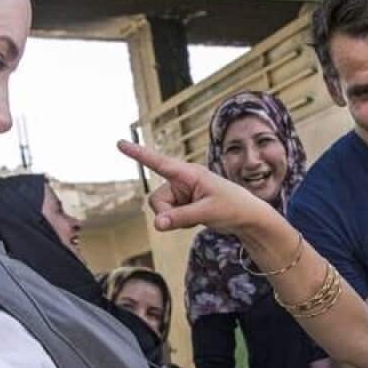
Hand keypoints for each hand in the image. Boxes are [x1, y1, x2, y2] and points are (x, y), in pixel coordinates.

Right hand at [117, 140, 271, 235]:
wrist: (247, 218)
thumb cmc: (233, 207)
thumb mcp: (208, 212)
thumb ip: (181, 218)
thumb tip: (157, 225)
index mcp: (189, 173)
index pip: (159, 162)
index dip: (138, 154)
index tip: (119, 143)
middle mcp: (182, 180)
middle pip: (157, 199)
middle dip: (166, 214)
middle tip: (189, 219)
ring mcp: (182, 193)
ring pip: (161, 210)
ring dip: (174, 219)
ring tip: (198, 217)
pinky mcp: (183, 204)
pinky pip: (169, 216)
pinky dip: (179, 222)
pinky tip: (197, 220)